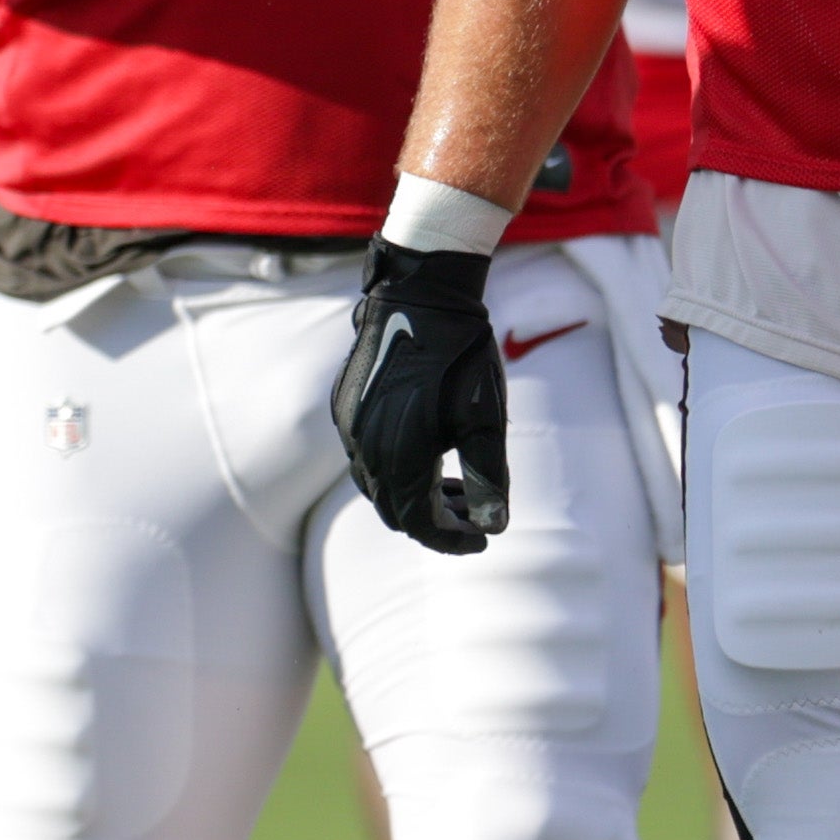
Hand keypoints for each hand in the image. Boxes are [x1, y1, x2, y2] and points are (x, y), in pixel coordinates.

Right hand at [334, 241, 508, 552]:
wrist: (418, 299)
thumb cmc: (460, 359)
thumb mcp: (486, 421)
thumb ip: (489, 478)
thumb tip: (495, 526)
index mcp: (399, 458)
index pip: (420, 524)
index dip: (453, 540)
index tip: (484, 538)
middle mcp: (364, 450)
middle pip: (394, 511)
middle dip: (435, 521)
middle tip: (475, 515)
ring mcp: (349, 428)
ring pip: (376, 485)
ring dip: (414, 495)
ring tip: (455, 483)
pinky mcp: (344, 409)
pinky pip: (363, 457)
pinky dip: (396, 469)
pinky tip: (425, 449)